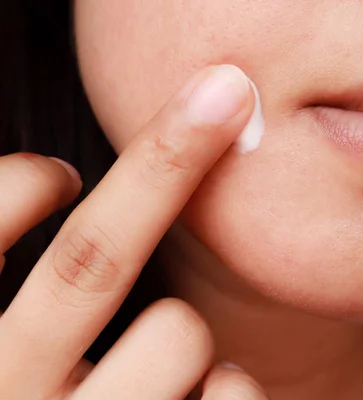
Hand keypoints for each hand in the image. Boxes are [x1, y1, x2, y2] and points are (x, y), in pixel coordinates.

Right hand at [0, 65, 267, 399]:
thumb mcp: (3, 354)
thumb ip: (14, 286)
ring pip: (177, 333)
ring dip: (185, 334)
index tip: (60, 167)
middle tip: (222, 98)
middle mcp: (10, 396)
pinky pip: (232, 392)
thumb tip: (40, 181)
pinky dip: (230, 387)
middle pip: (93, 256)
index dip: (21, 183)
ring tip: (159, 371)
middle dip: (166, 161)